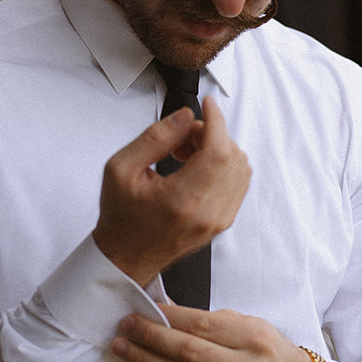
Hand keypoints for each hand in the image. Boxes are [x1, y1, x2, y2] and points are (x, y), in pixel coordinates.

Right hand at [93, 98, 250, 286]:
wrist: (126, 256)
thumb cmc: (121, 217)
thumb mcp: (120, 168)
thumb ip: (155, 137)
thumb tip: (185, 116)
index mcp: (181, 201)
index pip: (218, 151)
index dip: (217, 121)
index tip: (207, 105)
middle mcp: (207, 214)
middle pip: (232, 156)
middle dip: (211, 135)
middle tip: (182, 138)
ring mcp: (219, 221)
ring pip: (241, 168)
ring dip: (219, 150)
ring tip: (187, 154)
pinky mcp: (223, 222)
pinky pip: (239, 182)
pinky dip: (223, 166)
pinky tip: (197, 168)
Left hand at [111, 305, 313, 361]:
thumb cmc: (266, 350)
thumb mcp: (248, 324)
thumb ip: (210, 320)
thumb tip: (166, 311)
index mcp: (253, 338)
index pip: (201, 324)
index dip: (168, 316)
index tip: (144, 308)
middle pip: (187, 351)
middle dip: (151, 336)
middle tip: (126, 325)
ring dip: (146, 360)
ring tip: (123, 347)